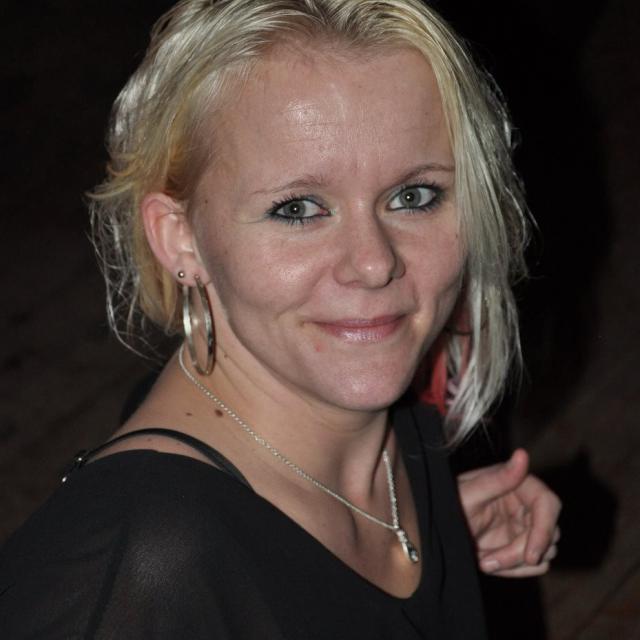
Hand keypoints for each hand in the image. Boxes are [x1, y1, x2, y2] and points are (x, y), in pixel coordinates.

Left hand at [457, 449, 560, 576]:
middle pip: (550, 533)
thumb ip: (499, 478)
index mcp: (517, 483)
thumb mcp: (469, 493)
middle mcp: (526, 503)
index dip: (544, 530)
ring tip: (484, 560)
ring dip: (515, 563)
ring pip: (545, 552)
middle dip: (521, 553)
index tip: (530, 555)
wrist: (438, 529)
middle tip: (489, 561)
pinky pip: (536, 565)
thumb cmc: (448, 504)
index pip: (549, 504)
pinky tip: (489, 562)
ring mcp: (526, 525)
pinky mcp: (522, 544)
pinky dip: (515, 570)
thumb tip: (522, 454)